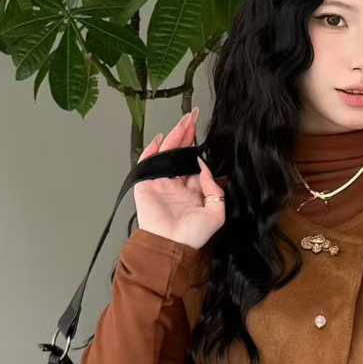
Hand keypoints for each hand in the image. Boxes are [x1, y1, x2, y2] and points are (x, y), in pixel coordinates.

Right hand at [134, 106, 224, 249]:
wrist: (171, 246)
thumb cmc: (192, 236)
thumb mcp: (216, 212)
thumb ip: (215, 190)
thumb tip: (205, 167)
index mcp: (191, 191)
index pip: (193, 161)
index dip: (197, 146)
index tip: (202, 132)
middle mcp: (175, 184)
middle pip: (180, 153)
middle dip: (186, 134)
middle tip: (193, 117)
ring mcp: (160, 183)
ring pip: (166, 154)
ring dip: (174, 137)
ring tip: (183, 122)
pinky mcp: (146, 185)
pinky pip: (148, 163)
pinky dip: (152, 150)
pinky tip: (161, 139)